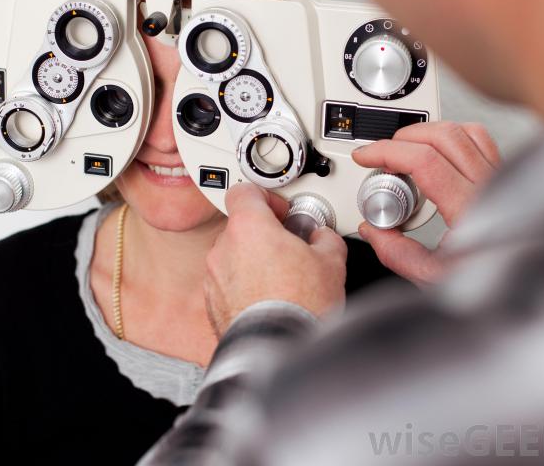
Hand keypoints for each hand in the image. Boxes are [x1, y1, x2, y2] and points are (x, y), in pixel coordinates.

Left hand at [204, 185, 347, 337]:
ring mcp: (215, 277)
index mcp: (249, 227)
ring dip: (253, 262)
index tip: (281, 212)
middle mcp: (224, 248)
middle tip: (288, 248)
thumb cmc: (300, 306)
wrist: (279, 351)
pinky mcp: (212, 303)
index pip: (245, 192)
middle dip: (264, 234)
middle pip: (241, 226)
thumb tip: (324, 238)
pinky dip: (244, 287)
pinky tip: (269, 300)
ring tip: (281, 280)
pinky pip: (228, 284)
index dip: (266, 198)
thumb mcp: (331, 261)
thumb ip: (325, 238)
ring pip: (233, 256)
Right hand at [353, 121, 499, 285]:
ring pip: (462, 131)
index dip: (387, 152)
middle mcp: (489, 187)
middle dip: (402, 139)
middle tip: (381, 156)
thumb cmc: (494, 283)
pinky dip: (452, 135)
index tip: (367, 156)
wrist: (529, 287)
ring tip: (406, 149)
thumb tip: (373, 231)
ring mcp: (499, 177)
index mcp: (469, 209)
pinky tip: (437, 150)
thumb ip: (398, 255)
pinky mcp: (503, 176)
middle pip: (441, 137)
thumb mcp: (436, 280)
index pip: (424, 161)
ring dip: (427, 132)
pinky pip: (479, 139)